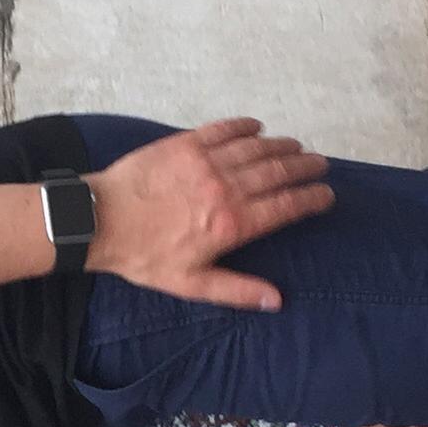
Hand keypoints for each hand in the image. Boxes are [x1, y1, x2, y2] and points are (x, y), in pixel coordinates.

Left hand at [88, 119, 333, 309]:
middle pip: (278, 172)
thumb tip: (276, 300)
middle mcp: (226, 188)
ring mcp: (206, 162)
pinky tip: (257, 126)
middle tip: (320, 164)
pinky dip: (244, 126)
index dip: (312, 198)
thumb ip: (237, 290)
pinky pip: (223, 129)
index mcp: (232, 223)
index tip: (327, 194)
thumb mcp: (191, 284)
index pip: (286, 207)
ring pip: (256, 148)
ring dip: (281, 145)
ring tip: (296, 146)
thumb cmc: (144, 256)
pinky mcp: (184, 144)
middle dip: (305, 167)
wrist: (100, 221)